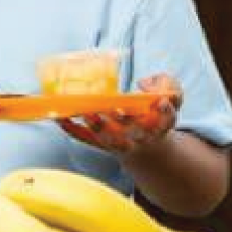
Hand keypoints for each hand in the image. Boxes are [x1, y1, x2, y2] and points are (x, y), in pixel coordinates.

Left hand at [57, 73, 181, 153]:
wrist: (146, 147)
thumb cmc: (155, 114)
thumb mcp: (171, 97)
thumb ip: (167, 84)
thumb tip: (143, 84)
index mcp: (160, 126)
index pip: (166, 120)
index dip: (164, 111)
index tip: (160, 101)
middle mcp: (141, 138)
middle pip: (135, 133)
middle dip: (123, 121)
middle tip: (111, 109)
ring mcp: (121, 144)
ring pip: (110, 140)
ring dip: (97, 127)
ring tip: (85, 112)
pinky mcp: (102, 144)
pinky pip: (86, 139)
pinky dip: (72, 129)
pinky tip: (60, 117)